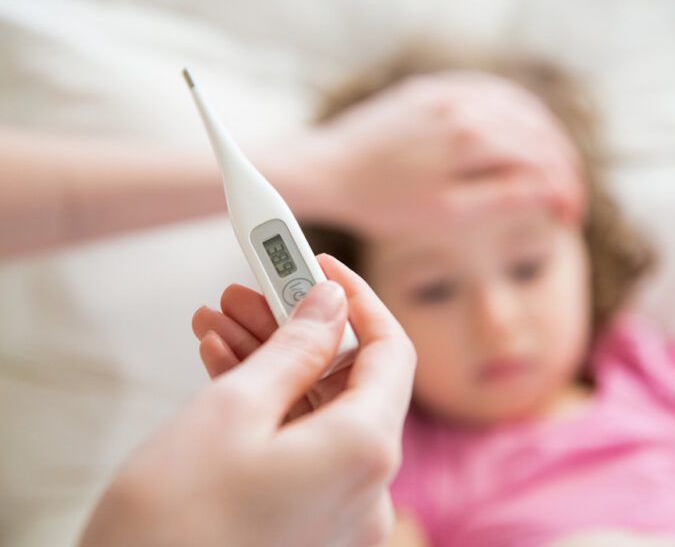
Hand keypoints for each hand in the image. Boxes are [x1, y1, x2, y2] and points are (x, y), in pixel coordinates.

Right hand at [80, 255, 415, 546]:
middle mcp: (366, 488)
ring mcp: (338, 513)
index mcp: (364, 452)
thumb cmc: (171, 527)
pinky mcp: (307, 526)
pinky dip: (268, 408)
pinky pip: (302, 447)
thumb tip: (330, 304)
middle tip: (250, 289)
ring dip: (272, 363)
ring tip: (219, 323)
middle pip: (348, 380)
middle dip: (296, 328)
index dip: (357, 299)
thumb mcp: (233, 410)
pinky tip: (225, 367)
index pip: (390, 350)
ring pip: (318, 411)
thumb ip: (295, 347)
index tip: (318, 266)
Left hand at [305, 71, 583, 236]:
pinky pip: (489, 90)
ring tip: (556, 167)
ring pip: (519, 106)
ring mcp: (447, 90)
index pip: (540, 160)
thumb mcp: (445, 213)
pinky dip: (516, 111)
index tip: (571, 216)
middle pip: (538, 131)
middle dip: (563, 166)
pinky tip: (523, 131)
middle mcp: (465, 104)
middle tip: (570, 197)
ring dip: (546, 136)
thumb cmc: (382, 202)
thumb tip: (549, 191)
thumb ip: (501, 198)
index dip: (564, 190)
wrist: (328, 170)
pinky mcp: (431, 87)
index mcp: (471, 138)